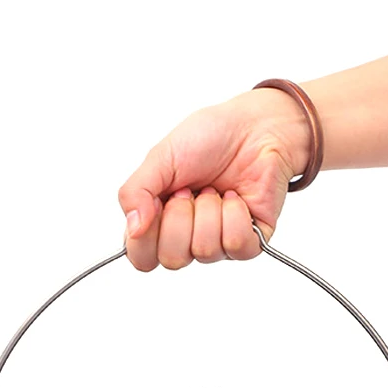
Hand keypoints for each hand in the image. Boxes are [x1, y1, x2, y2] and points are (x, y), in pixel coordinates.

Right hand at [118, 89, 310, 270]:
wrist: (254, 127)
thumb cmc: (208, 138)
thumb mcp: (160, 158)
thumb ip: (135, 192)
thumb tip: (133, 228)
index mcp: (158, 222)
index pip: (141, 258)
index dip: (146, 237)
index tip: (156, 202)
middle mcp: (186, 238)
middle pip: (172, 260)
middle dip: (180, 217)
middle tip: (189, 190)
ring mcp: (218, 243)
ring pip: (204, 251)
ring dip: (209, 210)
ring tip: (215, 189)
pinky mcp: (249, 242)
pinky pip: (236, 245)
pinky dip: (234, 214)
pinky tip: (235, 197)